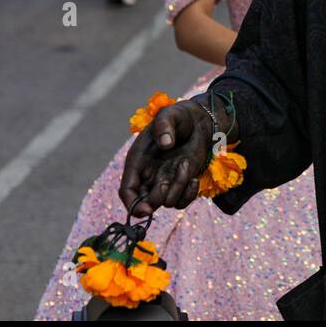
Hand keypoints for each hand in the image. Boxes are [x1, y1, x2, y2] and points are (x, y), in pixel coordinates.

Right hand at [119, 101, 213, 215]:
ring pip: (167, 202)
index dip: (132, 204)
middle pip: (144, 203)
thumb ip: (164, 125)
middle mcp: (149, 175)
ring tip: (184, 164)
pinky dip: (189, 195)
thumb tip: (165, 143)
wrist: (198, 122)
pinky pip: (182, 202)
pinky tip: (194, 178)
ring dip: (177, 188)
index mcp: (137, 161)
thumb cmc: (179, 117)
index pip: (127, 191)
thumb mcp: (169, 114)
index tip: (144, 211)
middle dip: (155, 199)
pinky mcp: (181, 183)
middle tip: (167, 181)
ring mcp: (165, 181)